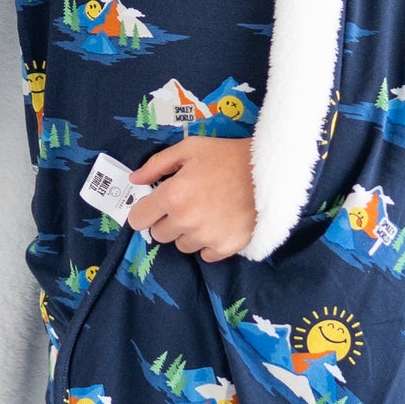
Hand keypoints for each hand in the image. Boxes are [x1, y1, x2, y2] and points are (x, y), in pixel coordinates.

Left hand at [126, 135, 256, 260]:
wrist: (270, 171)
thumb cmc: (227, 156)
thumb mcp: (190, 149)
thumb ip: (157, 164)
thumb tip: (134, 179)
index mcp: (172, 196)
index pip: (139, 219)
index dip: (144, 212)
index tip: (154, 207)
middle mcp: (185, 220)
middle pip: (159, 234)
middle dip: (167, 221)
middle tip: (187, 204)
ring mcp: (206, 237)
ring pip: (182, 245)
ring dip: (188, 233)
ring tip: (206, 213)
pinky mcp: (225, 247)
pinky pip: (205, 255)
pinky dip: (209, 243)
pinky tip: (219, 224)